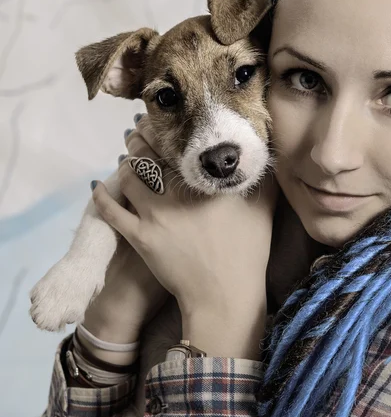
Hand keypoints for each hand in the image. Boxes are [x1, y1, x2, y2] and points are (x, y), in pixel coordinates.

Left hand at [90, 115, 279, 357]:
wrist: (224, 295)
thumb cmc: (248, 254)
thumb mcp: (264, 212)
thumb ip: (264, 181)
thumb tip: (266, 155)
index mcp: (206, 182)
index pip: (181, 146)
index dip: (168, 130)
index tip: (163, 121)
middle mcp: (177, 191)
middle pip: (149, 156)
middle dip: (140, 140)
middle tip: (138, 132)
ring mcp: (155, 214)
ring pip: (129, 177)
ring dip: (125, 163)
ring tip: (126, 157)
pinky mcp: (139, 236)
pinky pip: (112, 212)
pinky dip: (103, 197)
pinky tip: (99, 187)